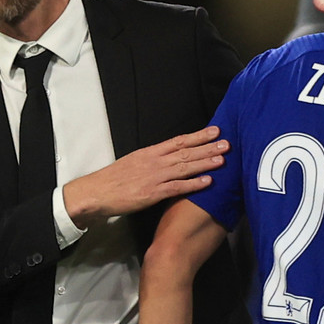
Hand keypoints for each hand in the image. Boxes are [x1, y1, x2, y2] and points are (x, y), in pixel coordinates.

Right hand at [63, 127, 228, 227]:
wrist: (96, 192)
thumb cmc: (113, 179)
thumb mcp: (133, 162)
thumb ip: (151, 160)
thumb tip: (167, 158)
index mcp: (150, 152)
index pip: (178, 141)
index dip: (198, 136)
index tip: (214, 131)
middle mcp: (155, 161)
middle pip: (186, 152)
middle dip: (208, 147)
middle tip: (226, 142)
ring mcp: (155, 177)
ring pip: (185, 167)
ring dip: (205, 163)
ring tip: (222, 159)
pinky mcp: (153, 193)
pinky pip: (177, 187)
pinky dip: (194, 184)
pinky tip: (208, 182)